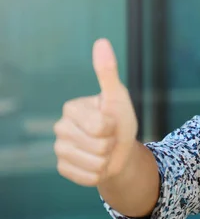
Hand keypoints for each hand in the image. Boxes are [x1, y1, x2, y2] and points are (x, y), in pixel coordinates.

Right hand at [53, 39, 137, 186]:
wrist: (120, 150)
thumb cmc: (120, 120)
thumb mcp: (117, 97)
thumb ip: (108, 72)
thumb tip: (101, 41)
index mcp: (71, 108)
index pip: (99, 126)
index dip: (113, 127)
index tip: (111, 121)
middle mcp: (60, 128)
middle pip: (97, 145)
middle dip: (111, 144)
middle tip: (109, 138)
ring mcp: (59, 150)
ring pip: (94, 162)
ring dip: (106, 159)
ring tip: (104, 150)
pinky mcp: (63, 169)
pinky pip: (88, 177)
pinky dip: (99, 173)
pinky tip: (97, 164)